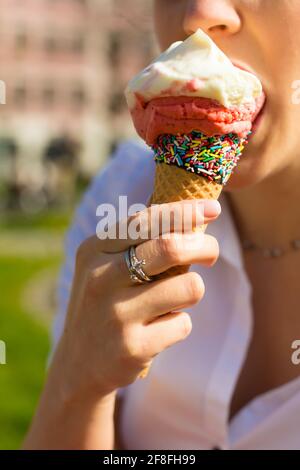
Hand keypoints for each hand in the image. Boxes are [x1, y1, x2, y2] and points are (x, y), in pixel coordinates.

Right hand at [54, 199, 220, 400]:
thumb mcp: (105, 266)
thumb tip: (188, 213)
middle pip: (172, 247)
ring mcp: (116, 314)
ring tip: (172, 301)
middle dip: (204, 246)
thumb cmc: (104, 304)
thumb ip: (137, 241)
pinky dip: (178, 324)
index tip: (214, 209)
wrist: (79, 363)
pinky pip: (183, 324)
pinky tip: (156, 331)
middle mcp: (101, 279)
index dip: (186, 211)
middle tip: (211, 254)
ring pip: (189, 287)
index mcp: (94, 250)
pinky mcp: (133, 347)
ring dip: (191, 291)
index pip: (147, 220)